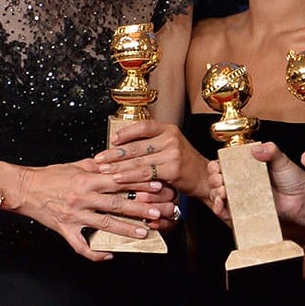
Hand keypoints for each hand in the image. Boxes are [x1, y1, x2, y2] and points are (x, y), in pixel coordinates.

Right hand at [7, 158, 165, 260]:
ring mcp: (74, 215)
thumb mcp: (75, 165)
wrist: (24, 188)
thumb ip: (97, 165)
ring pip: (104, 224)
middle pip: (116, 203)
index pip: (119, 180)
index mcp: (87, 179)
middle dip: (139, 209)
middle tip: (158, 212)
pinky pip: (81, 245)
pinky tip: (109, 255)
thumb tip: (116, 161)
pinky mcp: (65, 229)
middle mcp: (83, 197)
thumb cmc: (50, 175)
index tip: (158, 186)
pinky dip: (94, 253)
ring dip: (125, 229)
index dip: (139, 183)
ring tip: (144, 233)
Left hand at [94, 120, 210, 200]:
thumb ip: (151, 145)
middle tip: (99, 159)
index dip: (126, 133)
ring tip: (104, 170)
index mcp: (169, 129)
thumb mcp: (170, 148)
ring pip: (139, 160)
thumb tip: (122, 146)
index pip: (143, 126)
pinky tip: (118, 179)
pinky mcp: (173, 169)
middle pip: (137, 145)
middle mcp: (171, 138)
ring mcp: (173, 153)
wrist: (205, 178)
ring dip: (118, 166)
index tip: (111, 140)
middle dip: (115, 153)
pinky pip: (146, 173)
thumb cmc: (184, 164)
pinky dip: (130, 177)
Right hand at [206, 142, 304, 227]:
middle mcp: (241, 181)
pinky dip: (220, 210)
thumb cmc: (293, 180)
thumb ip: (270, 151)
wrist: (303, 201)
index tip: (218, 167)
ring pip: (219, 195)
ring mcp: (242, 197)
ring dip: (214, 194)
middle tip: (219, 180)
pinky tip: (221, 205)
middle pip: (217, 179)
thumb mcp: (282, 160)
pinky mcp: (245, 211)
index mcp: (246, 166)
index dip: (216, 165)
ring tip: (222, 193)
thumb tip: (255, 148)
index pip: (224, 163)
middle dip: (214, 179)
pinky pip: (228, 212)